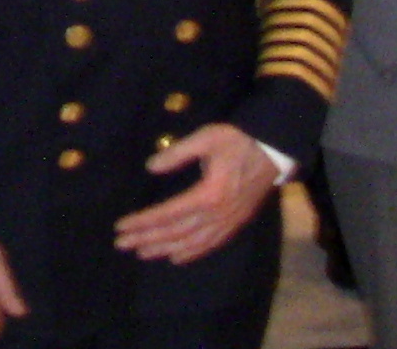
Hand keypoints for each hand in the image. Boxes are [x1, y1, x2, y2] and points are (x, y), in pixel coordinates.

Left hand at [113, 124, 281, 263]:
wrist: (274, 149)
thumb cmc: (239, 140)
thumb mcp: (206, 138)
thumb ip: (177, 153)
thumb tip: (151, 166)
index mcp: (208, 194)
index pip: (167, 214)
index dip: (143, 222)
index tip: (121, 226)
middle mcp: (217, 214)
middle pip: (176, 233)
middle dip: (147, 239)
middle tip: (122, 244)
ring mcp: (229, 221)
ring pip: (193, 243)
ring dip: (165, 249)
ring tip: (142, 253)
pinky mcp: (237, 222)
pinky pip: (212, 244)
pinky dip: (193, 253)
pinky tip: (178, 257)